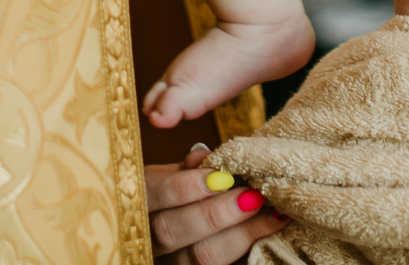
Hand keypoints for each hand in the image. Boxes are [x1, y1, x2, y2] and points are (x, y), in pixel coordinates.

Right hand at [149, 145, 282, 262]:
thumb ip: (186, 169)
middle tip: (253, 197)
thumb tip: (206, 155)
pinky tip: (270, 239)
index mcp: (136, 203)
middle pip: (172, 231)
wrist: (168, 234)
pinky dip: (247, 256)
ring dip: (241, 236)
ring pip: (199, 257)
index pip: (152, 195)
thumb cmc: (170, 201)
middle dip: (216, 213)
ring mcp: (168, 263)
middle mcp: (146, 239)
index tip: (221, 176)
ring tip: (272, 216)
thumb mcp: (169, 178)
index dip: (184, 186)